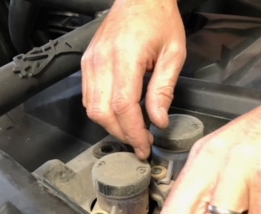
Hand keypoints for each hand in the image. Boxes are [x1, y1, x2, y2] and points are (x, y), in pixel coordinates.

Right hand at [81, 0, 185, 158]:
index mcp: (126, 56)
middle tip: (140, 144)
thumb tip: (158, 120)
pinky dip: (102, 112)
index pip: (124, 106)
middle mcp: (102, 60)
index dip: (133, 132)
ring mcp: (91, 62)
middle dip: (122, 134)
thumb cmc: (158, 19)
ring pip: (92, 109)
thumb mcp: (173, 54)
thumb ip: (163, 90)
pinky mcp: (87, 63)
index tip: (144, 146)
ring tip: (131, 132)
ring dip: (111, 126)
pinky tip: (119, 116)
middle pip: (104, 112)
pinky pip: (88, 98)